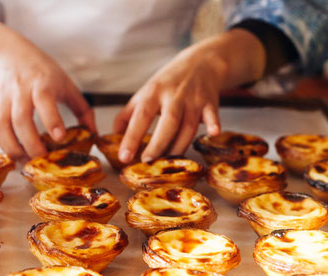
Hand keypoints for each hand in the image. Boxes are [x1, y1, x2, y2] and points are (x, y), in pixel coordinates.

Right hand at [0, 20, 95, 159]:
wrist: (10, 54)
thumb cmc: (42, 71)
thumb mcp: (67, 84)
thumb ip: (83, 109)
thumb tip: (94, 134)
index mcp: (42, 82)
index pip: (44, 100)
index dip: (51, 120)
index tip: (59, 138)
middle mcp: (21, 89)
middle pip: (21, 118)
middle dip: (31, 143)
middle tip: (43, 160)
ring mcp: (5, 98)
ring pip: (3, 126)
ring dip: (15, 148)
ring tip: (28, 163)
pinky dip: (4, 145)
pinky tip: (16, 155)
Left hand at [114, 29, 265, 162]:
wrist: (202, 62)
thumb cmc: (169, 81)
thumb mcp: (146, 92)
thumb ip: (128, 114)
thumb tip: (113, 136)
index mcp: (154, 92)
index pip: (141, 116)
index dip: (132, 137)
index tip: (124, 156)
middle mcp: (174, 95)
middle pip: (168, 123)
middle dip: (158, 144)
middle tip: (147, 161)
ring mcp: (194, 99)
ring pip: (188, 127)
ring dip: (179, 146)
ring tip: (168, 162)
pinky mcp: (210, 103)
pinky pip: (213, 116)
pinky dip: (214, 124)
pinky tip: (213, 133)